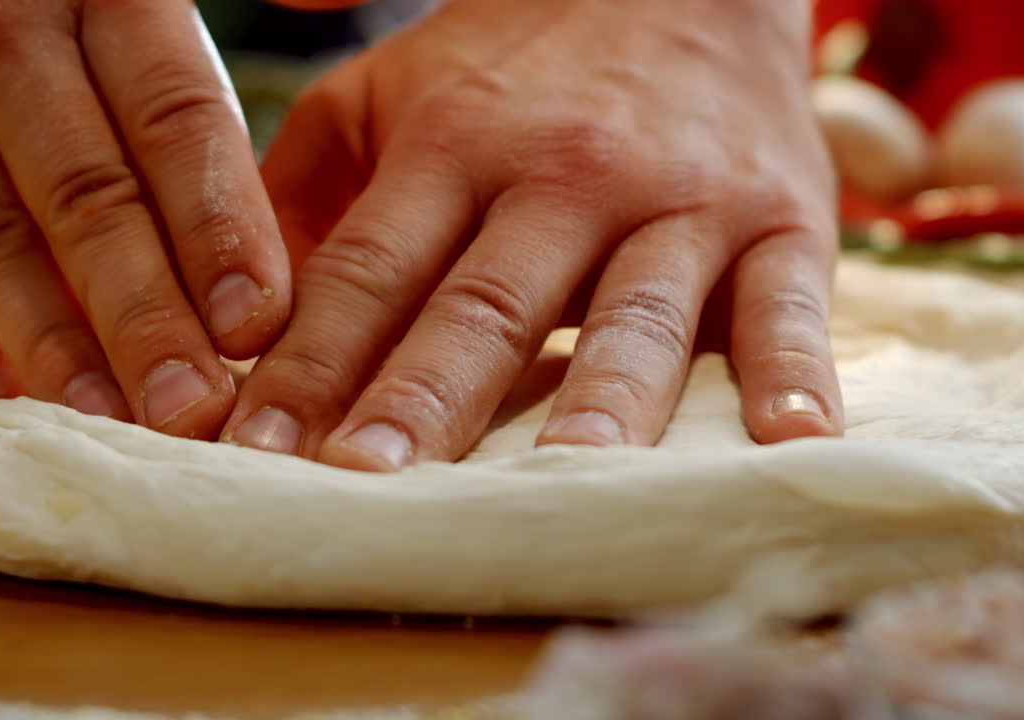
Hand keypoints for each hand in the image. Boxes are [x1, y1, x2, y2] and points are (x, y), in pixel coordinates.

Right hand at [0, 0, 291, 436]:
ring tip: (115, 425)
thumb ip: (219, 11)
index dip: (220, 230)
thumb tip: (332, 10)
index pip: (177, 119)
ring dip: (57, 347)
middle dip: (148, 316)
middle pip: (89, 196)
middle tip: (195, 410)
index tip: (259, 327)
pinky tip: (9, 396)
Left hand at [223, 0, 843, 468]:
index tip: (256, 455)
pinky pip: (790, 305)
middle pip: (485, 305)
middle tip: (369, 487)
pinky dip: (791, 374)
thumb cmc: (512, 63)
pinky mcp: (783, 221)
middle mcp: (565, 174)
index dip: (308, 364)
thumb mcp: (385, 92)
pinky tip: (784, 445)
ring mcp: (680, 201)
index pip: (367, 270)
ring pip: (633, 316)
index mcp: (452, 141)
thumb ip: (308, 189)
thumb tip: (232, 317)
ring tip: (561, 482)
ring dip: (597, 403)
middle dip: (425, 400)